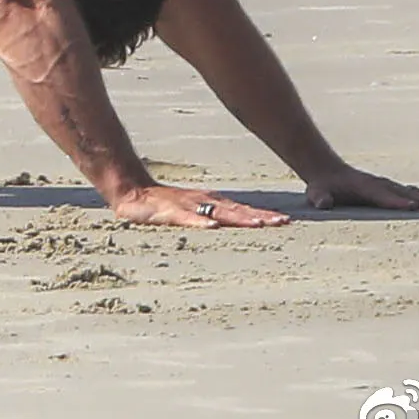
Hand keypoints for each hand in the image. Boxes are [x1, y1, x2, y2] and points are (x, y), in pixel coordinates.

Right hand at [107, 182, 289, 228]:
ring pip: (218, 213)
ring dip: (239, 218)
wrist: (132, 192)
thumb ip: (209, 217)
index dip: (264, 216)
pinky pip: (187, 218)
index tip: (286, 221)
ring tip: (258, 224)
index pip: (242, 210)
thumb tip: (231, 226)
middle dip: (261, 217)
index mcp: (210, 203)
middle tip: (284, 222)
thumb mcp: (191, 212)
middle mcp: (203, 203)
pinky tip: (212, 226)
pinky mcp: (170, 213)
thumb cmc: (162, 205)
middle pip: (237, 211)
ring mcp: (188, 207)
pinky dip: (200, 222)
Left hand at [302, 162, 418, 211]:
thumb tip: (323, 203)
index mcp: (364, 187)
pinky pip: (417, 194)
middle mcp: (381, 184)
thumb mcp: (316, 193)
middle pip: (407, 192)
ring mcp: (389, 186)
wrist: (327, 170)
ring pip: (416, 192)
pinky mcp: (394, 190)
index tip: (413, 206)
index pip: (382, 195)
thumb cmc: (322, 187)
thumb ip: (320, 198)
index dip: (396, 201)